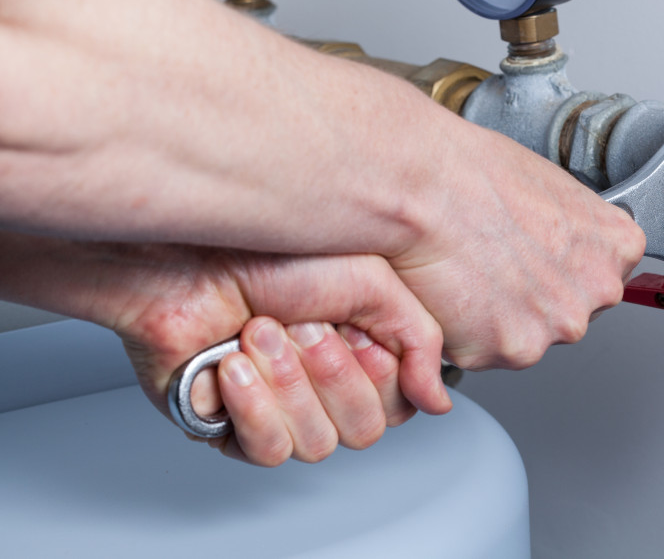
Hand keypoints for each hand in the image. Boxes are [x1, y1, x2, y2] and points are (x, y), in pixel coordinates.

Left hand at [0, 234, 450, 465]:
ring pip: (315, 445)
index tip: (350, 329)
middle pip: (361, 429)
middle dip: (331, 375)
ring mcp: (276, 405)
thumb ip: (419, 341)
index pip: (398, 402)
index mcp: (358, 346)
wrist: (183, 258)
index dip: (376, 372)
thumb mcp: (373, 282)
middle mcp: (319, 380)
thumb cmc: (267, 252)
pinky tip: (234, 365)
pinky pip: (265, 451)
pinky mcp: (230, 425)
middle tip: (302, 327)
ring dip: (286, 384)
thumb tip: (439, 399)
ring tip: (258, 335)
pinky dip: (252, 406)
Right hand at [391, 124, 645, 370]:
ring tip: (469, 270)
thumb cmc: (472, 173)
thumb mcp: (551, 185)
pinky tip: (454, 289)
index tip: (538, 259)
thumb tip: (560, 245)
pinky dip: (466, 332)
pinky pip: (486, 352)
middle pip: (567, 310)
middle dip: (534, 297)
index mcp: (616, 246)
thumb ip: (572, 229)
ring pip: (526, 335)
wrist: (422, 188)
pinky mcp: (508, 351)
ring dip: (500, 317)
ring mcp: (554, 326)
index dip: (561, 268)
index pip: (602, 275)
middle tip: (496, 262)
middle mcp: (595, 292)